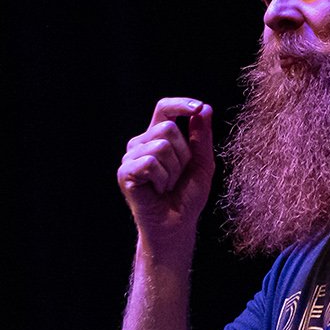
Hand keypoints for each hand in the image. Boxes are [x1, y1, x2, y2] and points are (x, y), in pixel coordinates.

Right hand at [117, 98, 214, 263]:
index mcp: (157, 137)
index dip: (180, 104)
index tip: (198, 108)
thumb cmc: (188, 196)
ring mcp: (130, 158)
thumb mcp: (202, 163)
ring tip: (167, 185)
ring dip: (173, 170)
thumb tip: (204, 109)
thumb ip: (202, 137)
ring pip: (160, 146)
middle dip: (182, 154)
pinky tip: (158, 191)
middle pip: (167, 129)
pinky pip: (150, 162)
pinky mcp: (125, 172)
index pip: (164, 108)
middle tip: (177, 176)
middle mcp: (140, 143)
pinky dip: (162, 179)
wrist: (176, 225)